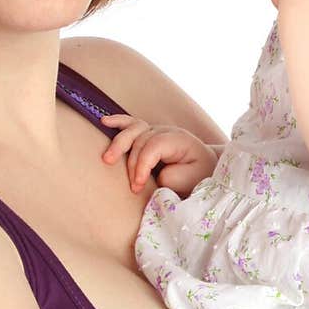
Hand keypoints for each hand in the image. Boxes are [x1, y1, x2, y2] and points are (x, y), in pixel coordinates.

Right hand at [100, 115, 218, 194]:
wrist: (205, 168)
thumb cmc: (198, 175)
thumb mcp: (191, 180)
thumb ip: (172, 177)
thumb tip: (155, 176)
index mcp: (179, 140)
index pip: (153, 146)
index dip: (142, 166)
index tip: (137, 187)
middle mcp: (165, 131)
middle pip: (141, 139)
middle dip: (131, 162)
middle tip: (130, 184)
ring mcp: (155, 130)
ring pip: (133, 130)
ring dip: (119, 144)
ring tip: (107, 159)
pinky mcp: (147, 134)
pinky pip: (131, 124)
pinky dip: (117, 122)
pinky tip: (104, 122)